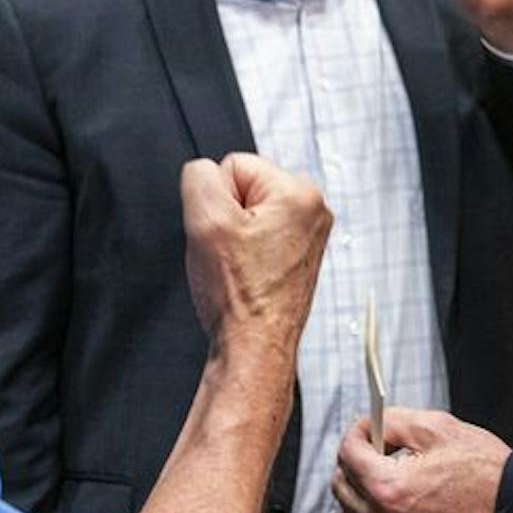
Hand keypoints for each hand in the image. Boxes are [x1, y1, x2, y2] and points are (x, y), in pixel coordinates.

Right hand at [180, 154, 329, 354]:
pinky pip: (259, 238)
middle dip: (227, 218)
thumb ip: (198, 176)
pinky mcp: (299, 256)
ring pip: (248, 214)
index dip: (215, 201)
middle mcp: (313, 211)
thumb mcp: (204, 220)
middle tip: (231, 254)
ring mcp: (309, 236)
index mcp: (300, 193)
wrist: (254, 347)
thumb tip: (205, 173)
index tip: (225, 236)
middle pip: (244, 188)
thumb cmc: (240, 297)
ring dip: (235, 238)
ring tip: (239, 268)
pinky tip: (246, 276)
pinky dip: (247, 254)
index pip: (233, 165)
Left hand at [333, 408, 511, 512]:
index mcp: (388, 487)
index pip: (347, 453)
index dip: (357, 434)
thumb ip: (391, 422)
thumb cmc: (486, 474)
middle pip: (341, 486)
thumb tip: (368, 426)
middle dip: (355, 464)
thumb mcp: (438, 428)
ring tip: (388, 487)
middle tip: (377, 456)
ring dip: (360, 499)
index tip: (366, 433)